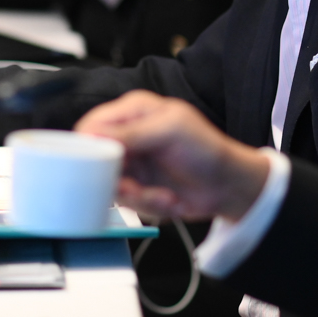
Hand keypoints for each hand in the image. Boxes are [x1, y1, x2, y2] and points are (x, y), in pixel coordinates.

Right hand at [75, 91, 268, 220]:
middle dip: (118, 180)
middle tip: (137, 188)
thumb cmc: (206, 148)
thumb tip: (93, 134)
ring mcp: (131, 163)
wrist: (227, 185)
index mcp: (132, 111)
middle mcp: (127, 137)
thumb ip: (131, 133)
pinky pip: (126, 202)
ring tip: (165, 195)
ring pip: (109, 185)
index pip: (91, 125)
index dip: (90, 146)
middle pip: (95, 160)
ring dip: (138, 196)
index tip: (105, 165)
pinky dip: (148, 205)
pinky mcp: (136, 187)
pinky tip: (168, 198)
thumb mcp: (170, 131)